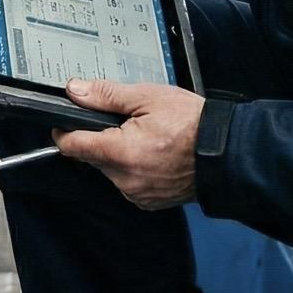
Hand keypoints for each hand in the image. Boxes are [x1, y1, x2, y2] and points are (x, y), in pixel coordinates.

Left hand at [52, 79, 204, 210]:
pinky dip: (134, 168)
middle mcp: (125, 179)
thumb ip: (106, 95)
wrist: (227, 152)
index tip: (66, 122)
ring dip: (118, 154)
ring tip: (146, 138)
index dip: (65, 131)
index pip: (71, 146)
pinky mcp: (148, 201)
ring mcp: (137, 193)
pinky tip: (153, 154)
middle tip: (126, 123)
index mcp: (120, 152)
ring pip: (110, 170)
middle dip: (101, 138)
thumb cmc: (193, 124)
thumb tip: (76, 91)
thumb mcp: (148, 97)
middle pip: (91, 157)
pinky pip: (128, 182)